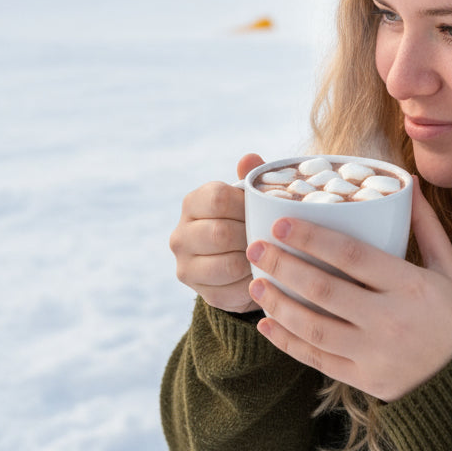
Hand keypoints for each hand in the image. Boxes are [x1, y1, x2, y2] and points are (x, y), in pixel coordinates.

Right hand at [170, 153, 263, 311]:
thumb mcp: (250, 196)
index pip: (218, 199)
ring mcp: (186, 266)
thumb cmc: (247, 218)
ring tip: (267, 254)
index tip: (263, 210)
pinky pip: (232, 290)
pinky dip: (251, 283)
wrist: (239, 260)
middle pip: (221, 234)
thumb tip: (249, 158)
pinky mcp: (200, 292)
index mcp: (193, 203)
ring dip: (253, 260)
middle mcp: (181, 234)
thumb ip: (250, 177)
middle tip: (271, 235)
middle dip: (251, 235)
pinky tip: (260, 274)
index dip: (246, 205)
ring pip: (228, 264)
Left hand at [245, 177, 451, 400]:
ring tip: (255, 282)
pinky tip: (266, 324)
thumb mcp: (449, 267)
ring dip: (279, 303)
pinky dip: (287, 342)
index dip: (312, 238)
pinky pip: (317, 360)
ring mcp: (372, 354)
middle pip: (324, 290)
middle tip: (255, 246)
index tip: (282, 222)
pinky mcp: (363, 379)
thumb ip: (425, 225)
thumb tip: (406, 181)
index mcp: (409, 285)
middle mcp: (387, 320)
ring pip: (314, 327)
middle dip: (283, 266)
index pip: (351, 256)